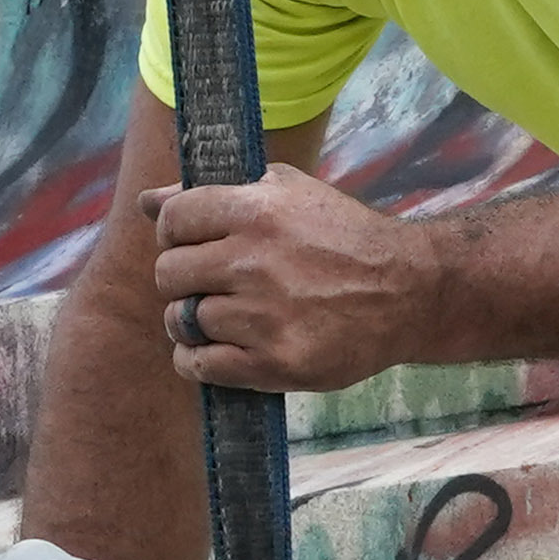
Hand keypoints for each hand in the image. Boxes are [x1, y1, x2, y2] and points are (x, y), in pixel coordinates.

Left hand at [150, 166, 451, 394]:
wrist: (409, 290)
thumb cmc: (344, 238)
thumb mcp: (289, 194)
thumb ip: (217, 195)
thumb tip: (148, 201)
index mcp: (256, 211)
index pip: (172, 221)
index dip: (175, 235)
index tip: (195, 246)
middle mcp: (254, 261)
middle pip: (168, 274)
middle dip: (183, 280)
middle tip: (210, 285)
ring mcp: (262, 316)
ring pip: (182, 321)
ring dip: (193, 323)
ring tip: (223, 318)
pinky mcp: (274, 363)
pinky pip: (199, 366)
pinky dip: (199, 361)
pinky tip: (220, 350)